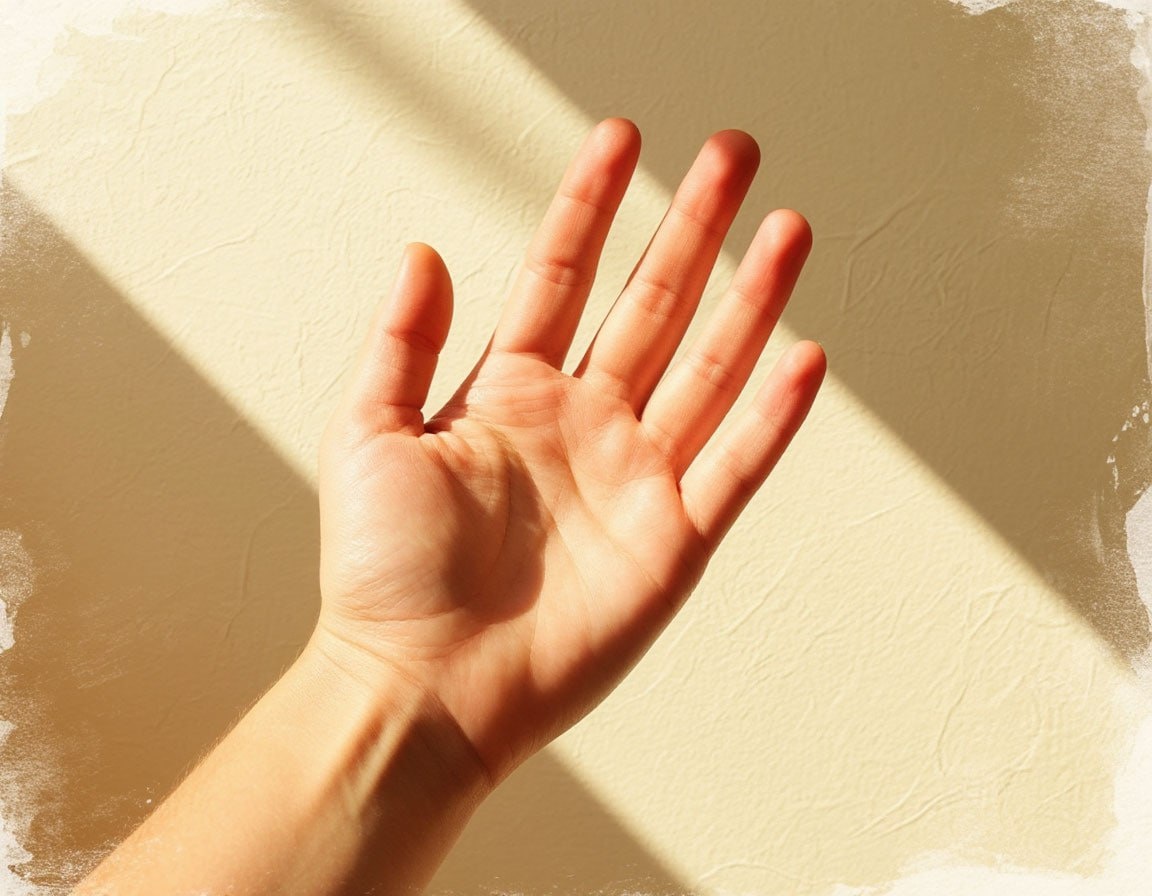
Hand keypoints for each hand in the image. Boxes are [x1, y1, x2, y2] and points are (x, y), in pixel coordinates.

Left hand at [310, 118, 825, 787]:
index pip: (563, 278)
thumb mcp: (369, 436)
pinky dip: (772, 417)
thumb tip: (423, 252)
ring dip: (751, 301)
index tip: (620, 139)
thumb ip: (403, 343)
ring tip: (786, 230)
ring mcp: (634, 479)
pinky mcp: (672, 543)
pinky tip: (802, 356)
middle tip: (733, 155)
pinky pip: (734, 468)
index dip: (591, 207)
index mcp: (512, 394)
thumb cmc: (385, 574)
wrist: (421, 686)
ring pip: (708, 371)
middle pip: (653, 307)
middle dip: (693, 228)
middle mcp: (583, 425)